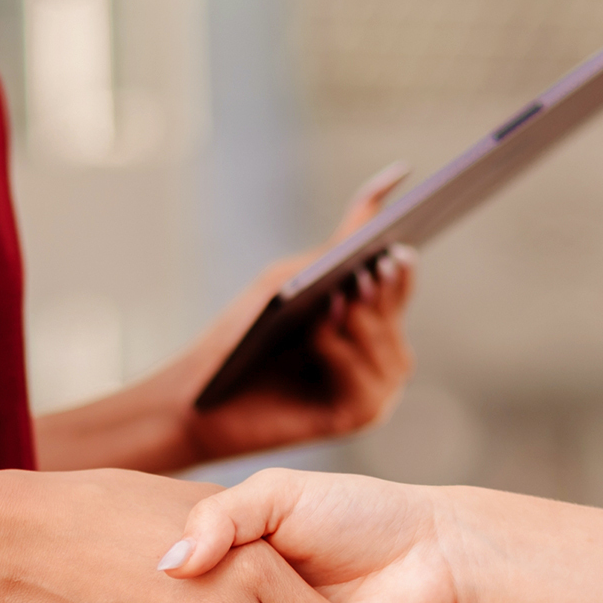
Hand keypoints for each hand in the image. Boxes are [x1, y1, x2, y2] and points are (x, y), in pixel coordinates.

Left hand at [31, 165, 417, 473]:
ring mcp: (372, 390)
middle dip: (386, 290)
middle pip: (397, 317)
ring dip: (360, 324)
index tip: (401, 237)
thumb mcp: (292, 279)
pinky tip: (320, 333)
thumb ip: (340, 243)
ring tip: (336, 301)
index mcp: (365, 322)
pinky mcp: (355, 417)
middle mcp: (377, 357)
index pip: (399, 285)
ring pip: (391, 352)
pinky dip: (342, 355)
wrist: (198, 398)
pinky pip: (368, 383)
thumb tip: (388, 186)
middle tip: (374, 265)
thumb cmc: (242, 337)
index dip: (403, 263)